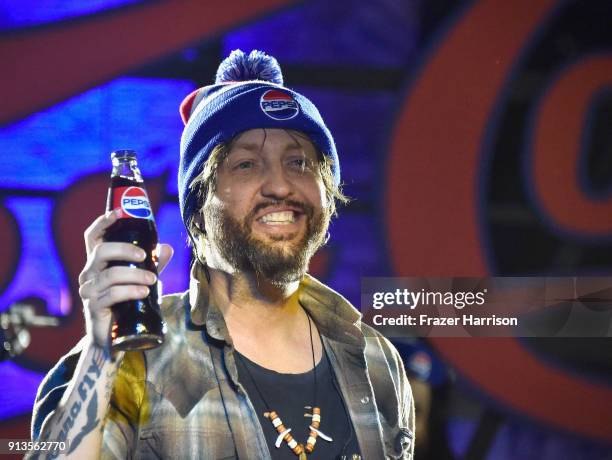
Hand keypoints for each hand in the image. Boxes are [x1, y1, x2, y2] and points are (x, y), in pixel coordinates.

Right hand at [78, 210, 173, 348]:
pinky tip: (143, 292)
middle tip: (144, 255)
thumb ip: (153, 264)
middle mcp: (89, 274)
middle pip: (101, 252)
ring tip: (153, 280)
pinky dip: (130, 291)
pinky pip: (111, 294)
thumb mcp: (142, 279)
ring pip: (110, 275)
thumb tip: (167, 247)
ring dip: (135, 275)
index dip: (103, 222)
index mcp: (98, 263)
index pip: (93, 237)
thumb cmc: (127, 303)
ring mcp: (89, 291)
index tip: (119, 212)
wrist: (114, 338)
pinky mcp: (93, 308)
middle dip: (125, 249)